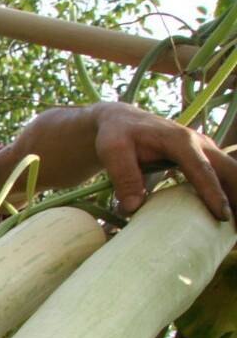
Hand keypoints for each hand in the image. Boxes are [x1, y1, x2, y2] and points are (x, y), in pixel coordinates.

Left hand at [91, 101, 236, 219]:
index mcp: (180, 140)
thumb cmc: (116, 135)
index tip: (222, 216)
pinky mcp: (203, 159)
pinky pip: (222, 176)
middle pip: (229, 170)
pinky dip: (230, 194)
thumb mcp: (112, 151)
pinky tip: (230, 216)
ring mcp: (204, 150)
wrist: (121, 122)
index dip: (213, 193)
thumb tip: (133, 209)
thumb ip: (123, 177)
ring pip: (231, 173)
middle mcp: (199, 143)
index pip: (201, 169)